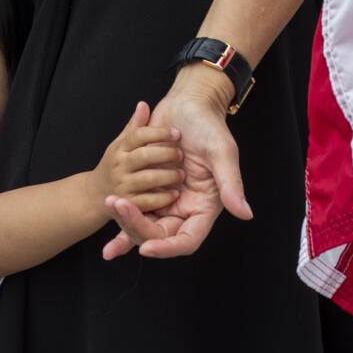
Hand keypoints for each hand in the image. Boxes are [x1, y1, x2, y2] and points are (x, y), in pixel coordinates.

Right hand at [88, 101, 183, 218]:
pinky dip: (162, 198)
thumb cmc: (115, 165)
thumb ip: (134, 127)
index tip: (177, 133)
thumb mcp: (120, 145)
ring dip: (167, 176)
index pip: (138, 135)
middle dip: (165, 154)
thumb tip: (143, 104)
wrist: (94, 194)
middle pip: (143, 156)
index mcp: (119, 148)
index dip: (158, 132)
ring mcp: (122, 185)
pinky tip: (175, 193)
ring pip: (147, 178)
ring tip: (181, 174)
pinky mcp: (127, 203)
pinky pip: (147, 201)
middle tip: (181, 154)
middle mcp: (119, 166)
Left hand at [101, 68, 251, 259]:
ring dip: (124, 220)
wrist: (187, 104)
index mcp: (203, 207)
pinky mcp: (145, 189)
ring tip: (110, 200)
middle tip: (118, 205)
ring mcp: (162, 200)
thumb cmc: (209, 126)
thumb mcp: (222, 153)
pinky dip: (119, 215)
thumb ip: (231, 185)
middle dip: (136, 227)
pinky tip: (107, 212)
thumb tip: (245, 213)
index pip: (187, 240)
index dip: (168, 248)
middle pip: (158, 236)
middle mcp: (182, 209)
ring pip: (141, 227)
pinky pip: (130, 211)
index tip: (147, 247)